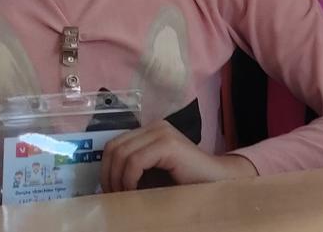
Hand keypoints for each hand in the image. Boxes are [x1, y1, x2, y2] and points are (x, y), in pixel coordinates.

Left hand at [100, 120, 256, 192]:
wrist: (217, 180)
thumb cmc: (186, 181)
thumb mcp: (153, 172)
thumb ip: (133, 167)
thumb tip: (105, 181)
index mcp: (150, 131)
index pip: (115, 144)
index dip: (106, 168)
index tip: (109, 190)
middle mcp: (155, 126)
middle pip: (114, 147)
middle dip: (108, 174)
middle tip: (113, 195)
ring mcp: (162, 132)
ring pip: (122, 153)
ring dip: (117, 179)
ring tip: (124, 195)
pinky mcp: (168, 144)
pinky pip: (135, 161)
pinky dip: (129, 179)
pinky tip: (135, 191)